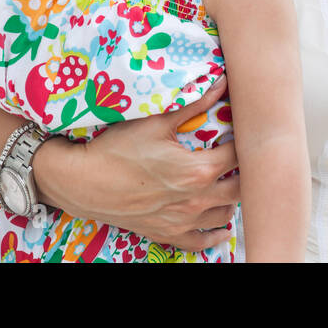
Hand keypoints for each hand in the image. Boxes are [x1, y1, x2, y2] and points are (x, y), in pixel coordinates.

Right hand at [33, 75, 240, 251]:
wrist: (82, 182)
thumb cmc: (118, 149)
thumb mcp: (158, 122)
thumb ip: (195, 104)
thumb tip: (223, 84)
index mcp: (198, 170)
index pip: (238, 156)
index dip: (244, 141)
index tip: (244, 133)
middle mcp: (196, 199)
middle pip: (240, 188)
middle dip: (244, 172)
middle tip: (241, 159)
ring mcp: (182, 221)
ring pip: (225, 215)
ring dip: (232, 199)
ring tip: (230, 183)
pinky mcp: (167, 233)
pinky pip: (200, 243)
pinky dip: (215, 235)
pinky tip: (222, 227)